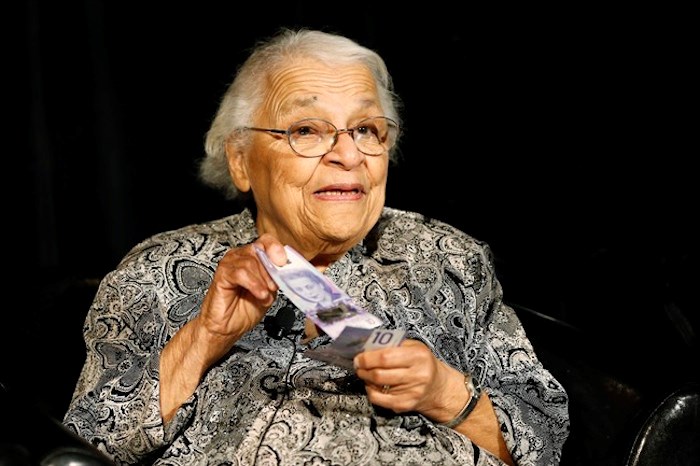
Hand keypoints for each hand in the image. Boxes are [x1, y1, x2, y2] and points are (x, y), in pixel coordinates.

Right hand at [194, 233, 287, 364]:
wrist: (228, 327)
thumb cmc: (245, 309)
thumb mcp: (269, 290)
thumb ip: (276, 277)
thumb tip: (288, 268)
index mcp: (252, 257)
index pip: (266, 241)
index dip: (276, 248)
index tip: (283, 262)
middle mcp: (240, 257)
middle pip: (259, 249)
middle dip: (271, 270)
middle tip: (274, 287)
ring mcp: (229, 264)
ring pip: (251, 261)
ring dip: (262, 281)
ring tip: (264, 296)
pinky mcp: (222, 274)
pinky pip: (240, 273)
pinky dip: (254, 285)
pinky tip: (259, 295)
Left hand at [352, 339, 465, 419]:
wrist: (438, 387)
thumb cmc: (423, 363)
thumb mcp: (414, 347)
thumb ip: (393, 344)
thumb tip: (367, 344)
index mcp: (418, 356)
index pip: (385, 357)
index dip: (367, 357)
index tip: (359, 356)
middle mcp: (417, 375)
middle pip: (379, 374)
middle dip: (363, 369)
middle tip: (358, 365)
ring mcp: (412, 392)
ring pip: (377, 387)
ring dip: (366, 379)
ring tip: (365, 373)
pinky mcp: (406, 404)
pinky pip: (379, 400)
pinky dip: (371, 391)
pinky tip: (372, 385)